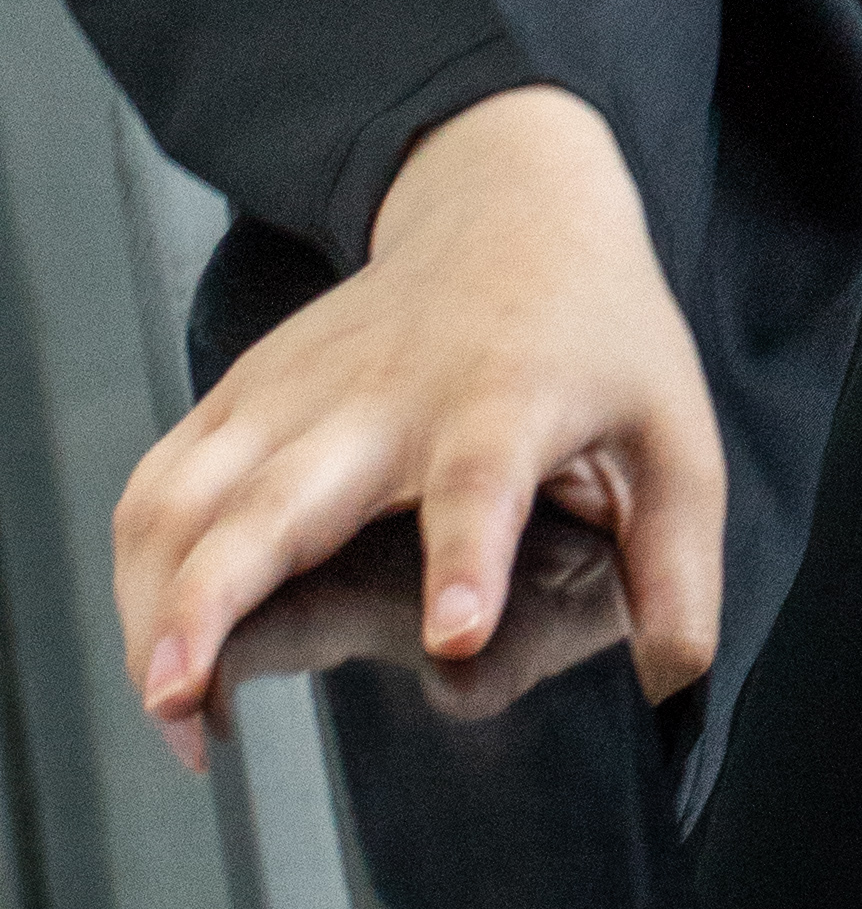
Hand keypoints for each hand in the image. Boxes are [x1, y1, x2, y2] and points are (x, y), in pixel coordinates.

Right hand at [114, 89, 725, 765]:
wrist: (513, 204)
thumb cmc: (597, 331)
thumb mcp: (674, 433)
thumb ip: (679, 559)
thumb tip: (674, 677)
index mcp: (507, 399)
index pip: (481, 481)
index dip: (467, 558)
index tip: (454, 632)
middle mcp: (385, 394)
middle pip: (281, 497)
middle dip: (214, 599)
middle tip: (184, 696)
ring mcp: (297, 390)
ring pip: (187, 492)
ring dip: (153, 601)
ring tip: (168, 705)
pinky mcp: (244, 392)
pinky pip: (159, 480)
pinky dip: (135, 566)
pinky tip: (155, 646)